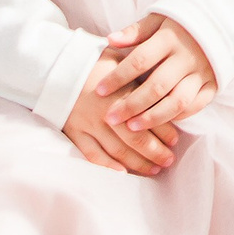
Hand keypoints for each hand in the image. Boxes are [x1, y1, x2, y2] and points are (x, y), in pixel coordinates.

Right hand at [63, 51, 178, 174]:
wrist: (57, 66)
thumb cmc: (95, 62)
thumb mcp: (122, 61)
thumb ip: (141, 76)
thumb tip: (166, 86)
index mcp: (121, 92)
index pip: (149, 117)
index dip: (165, 131)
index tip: (176, 141)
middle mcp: (106, 112)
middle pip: (136, 139)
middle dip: (156, 152)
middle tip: (169, 160)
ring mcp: (89, 125)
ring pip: (117, 150)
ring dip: (138, 163)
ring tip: (154, 169)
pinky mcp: (75, 132)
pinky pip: (92, 154)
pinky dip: (108, 166)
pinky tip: (123, 173)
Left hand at [97, 14, 219, 136]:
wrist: (224, 20)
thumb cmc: (183, 21)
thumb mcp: (159, 18)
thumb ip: (136, 31)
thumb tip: (110, 40)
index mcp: (170, 38)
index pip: (139, 61)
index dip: (118, 77)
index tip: (99, 91)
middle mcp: (187, 57)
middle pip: (156, 86)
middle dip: (131, 105)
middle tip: (110, 117)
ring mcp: (202, 72)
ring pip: (177, 101)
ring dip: (153, 117)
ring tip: (132, 127)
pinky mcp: (214, 83)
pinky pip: (196, 105)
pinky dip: (178, 116)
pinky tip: (160, 122)